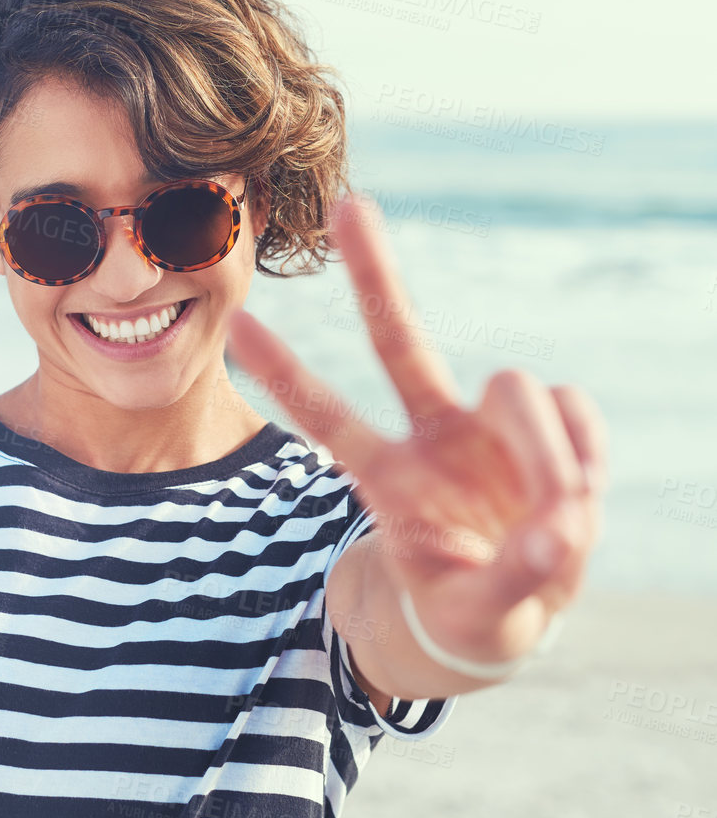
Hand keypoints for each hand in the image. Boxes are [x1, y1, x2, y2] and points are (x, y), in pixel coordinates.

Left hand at [225, 195, 606, 676]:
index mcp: (388, 481)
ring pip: (513, 385)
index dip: (286, 373)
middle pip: (398, 339)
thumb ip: (518, 574)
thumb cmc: (479, 607)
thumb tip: (563, 527)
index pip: (327, 416)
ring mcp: (485, 427)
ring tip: (557, 524)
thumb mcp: (482, 613)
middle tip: (350, 203)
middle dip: (374, 272)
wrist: (514, 608)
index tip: (236, 320)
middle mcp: (430, 436)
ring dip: (543, 455)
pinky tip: (579, 491)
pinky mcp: (543, 426)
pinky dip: (581, 447)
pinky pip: (567, 406)